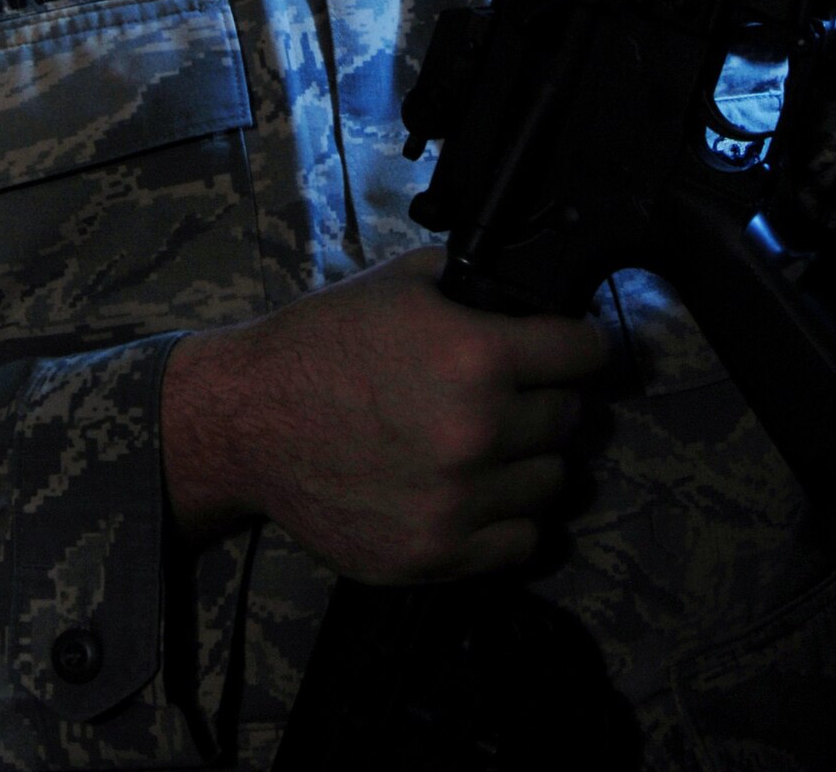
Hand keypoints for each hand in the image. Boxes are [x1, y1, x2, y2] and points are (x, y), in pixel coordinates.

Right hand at [159, 247, 606, 584]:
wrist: (251, 421)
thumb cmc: (322, 343)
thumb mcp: (400, 282)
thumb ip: (474, 284)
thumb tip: (528, 295)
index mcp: (478, 355)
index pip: (585, 352)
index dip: (579, 344)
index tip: (571, 349)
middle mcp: (480, 431)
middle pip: (570, 419)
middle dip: (548, 399)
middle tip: (517, 395)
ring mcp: (460, 501)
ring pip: (552, 483)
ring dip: (532, 460)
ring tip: (495, 446)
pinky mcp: (437, 554)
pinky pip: (521, 542)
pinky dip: (511, 517)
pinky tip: (481, 491)